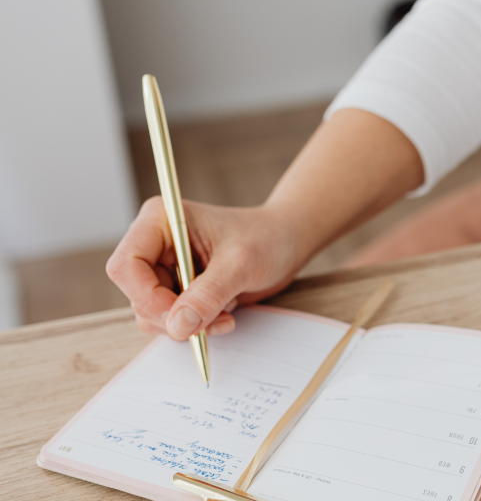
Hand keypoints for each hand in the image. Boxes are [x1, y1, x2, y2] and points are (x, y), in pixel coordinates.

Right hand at [107, 198, 307, 338]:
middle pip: (136, 295)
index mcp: (160, 221)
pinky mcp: (179, 289)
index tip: (179, 316)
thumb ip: (208, 295)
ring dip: (187, 325)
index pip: (126, 266)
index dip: (146, 296)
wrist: (287, 242)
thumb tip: (178, 326)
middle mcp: (155, 244)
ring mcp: (166, 268)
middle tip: (210, 322)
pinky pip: (172, 320)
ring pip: (152, 313)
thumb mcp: (241, 264)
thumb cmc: (267, 238)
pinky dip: (196, 326)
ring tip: (225, 315)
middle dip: (172, 316)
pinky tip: (224, 315)